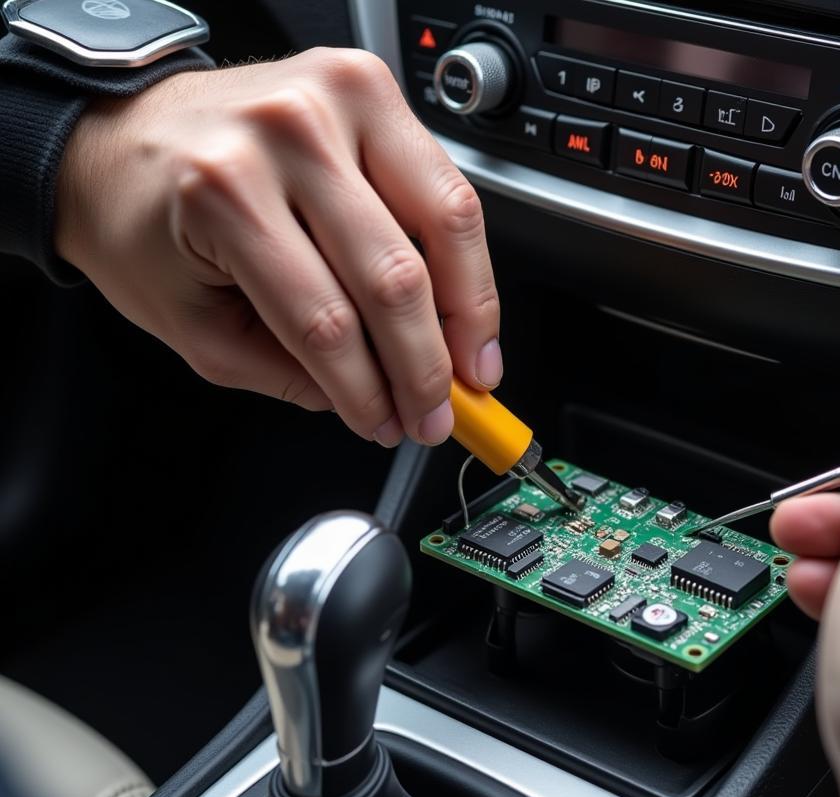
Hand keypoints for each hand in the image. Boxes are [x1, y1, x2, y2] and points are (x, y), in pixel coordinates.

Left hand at [54, 49, 502, 446]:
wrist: (126, 137)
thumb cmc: (149, 223)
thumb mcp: (197, 327)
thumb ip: (289, 374)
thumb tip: (378, 403)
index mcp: (223, 194)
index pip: (325, 323)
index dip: (369, 392)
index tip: (390, 426)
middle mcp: (286, 133)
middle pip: (392, 277)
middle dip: (426, 365)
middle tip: (437, 415)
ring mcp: (335, 97)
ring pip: (444, 224)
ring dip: (470, 311)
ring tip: (473, 366)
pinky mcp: (370, 87)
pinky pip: (446, 187)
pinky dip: (465, 257)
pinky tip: (465, 306)